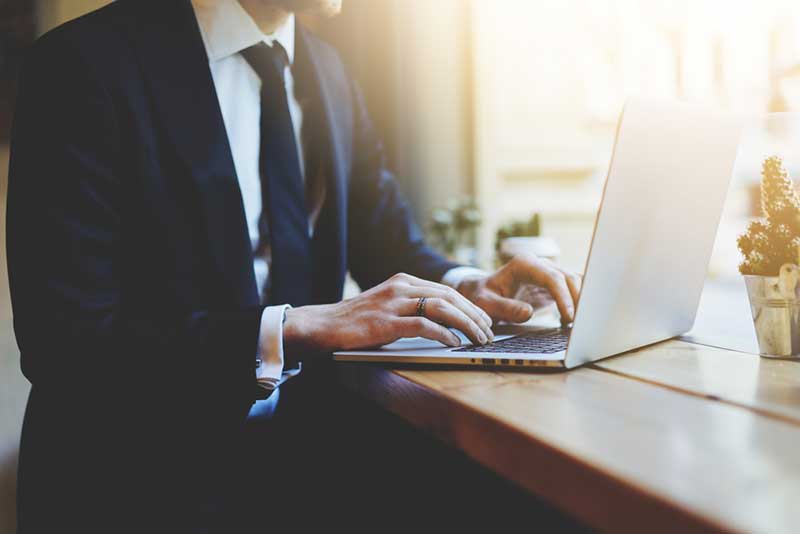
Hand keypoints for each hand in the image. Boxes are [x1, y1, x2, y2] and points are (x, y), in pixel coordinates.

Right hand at [283, 273, 494, 351]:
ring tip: (479, 339)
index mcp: (403, 281)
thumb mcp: (387, 306)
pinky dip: (444, 334)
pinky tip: (455, 343)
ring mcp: (394, 303)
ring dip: (466, 325)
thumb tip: (442, 321)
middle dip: (474, 315)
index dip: (469, 305)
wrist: (324, 325)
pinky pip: (424, 325)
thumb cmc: (356, 321)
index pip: (446, 290)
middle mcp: (401, 287)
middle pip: (450, 297)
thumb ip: (411, 306)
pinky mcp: (387, 322)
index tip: (484, 320)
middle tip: (489, 331)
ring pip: (442, 308)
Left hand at [456, 253, 581, 324]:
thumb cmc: (483, 296)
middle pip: (568, 277)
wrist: (482, 291)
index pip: (552, 277)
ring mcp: (547, 272)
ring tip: (578, 325)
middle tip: (580, 324)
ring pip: (574, 282)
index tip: (569, 316)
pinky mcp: (552, 283)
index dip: (564, 296)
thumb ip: (504, 308)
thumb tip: (527, 313)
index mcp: (524, 264)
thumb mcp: (486, 303)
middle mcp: (539, 264)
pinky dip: (576, 302)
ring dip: (580, 301)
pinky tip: (571, 321)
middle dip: (577, 299)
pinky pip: (570, 289)